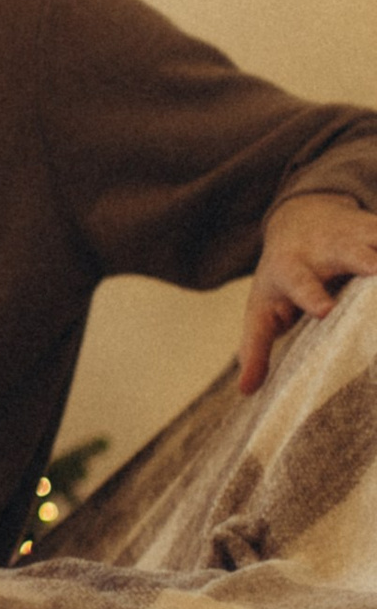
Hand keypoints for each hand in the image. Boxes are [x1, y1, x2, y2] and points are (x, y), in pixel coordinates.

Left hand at [239, 196, 376, 393]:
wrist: (300, 217)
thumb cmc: (281, 275)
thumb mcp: (262, 307)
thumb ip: (255, 347)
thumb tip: (245, 391)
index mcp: (292, 268)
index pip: (301, 283)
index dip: (312, 296)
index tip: (324, 310)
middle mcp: (326, 247)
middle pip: (350, 252)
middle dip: (366, 260)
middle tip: (376, 272)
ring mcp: (358, 234)